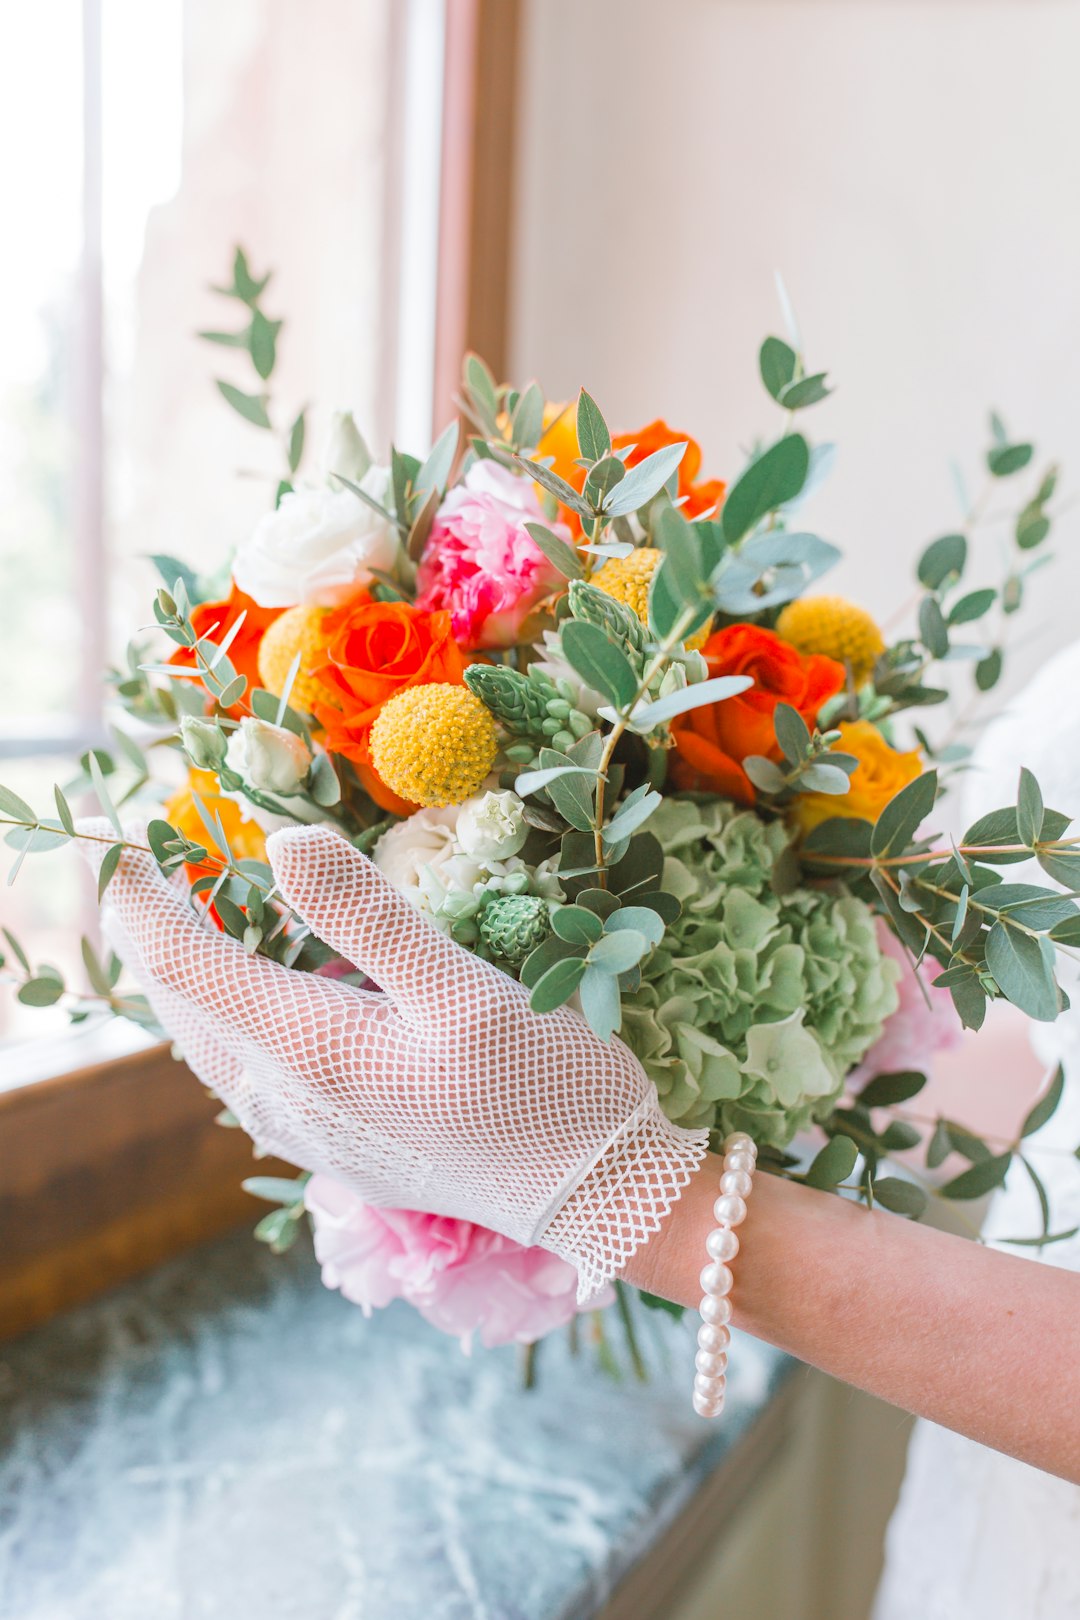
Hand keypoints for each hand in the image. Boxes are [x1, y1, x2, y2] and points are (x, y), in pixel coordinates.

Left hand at [78, 820, 706, 1298]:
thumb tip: (281, 844)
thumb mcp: (469, 992)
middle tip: (154, 865)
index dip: (141, 899)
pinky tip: (269, 994)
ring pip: (212, 1045)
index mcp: (310, 1051)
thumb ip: (370, 919)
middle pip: (183, 1007)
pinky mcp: (341, 1146)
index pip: (182, 964)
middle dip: (155, 935)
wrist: (597, 1199)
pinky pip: (250, 1074)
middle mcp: (288, 1100)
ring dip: (192, 978)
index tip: (126, 842)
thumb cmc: (548, 1089)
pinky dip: (234, 1018)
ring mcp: (310, 1132)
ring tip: (199, 916)